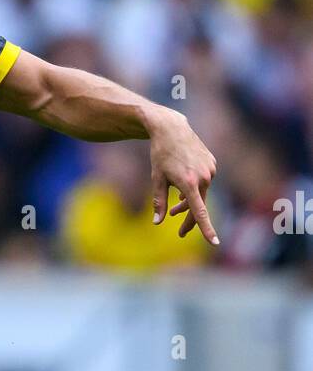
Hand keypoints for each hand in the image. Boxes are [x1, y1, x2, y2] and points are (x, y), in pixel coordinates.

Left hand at [149, 109, 218, 245]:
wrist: (172, 128)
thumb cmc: (161, 154)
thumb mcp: (156, 179)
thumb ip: (158, 202)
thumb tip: (157, 222)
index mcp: (189, 183)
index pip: (199, 212)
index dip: (206, 229)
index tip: (214, 242)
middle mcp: (204, 177)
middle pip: (199, 206)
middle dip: (189, 220)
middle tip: (180, 233)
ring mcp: (210, 169)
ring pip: (201, 194)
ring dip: (189, 204)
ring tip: (174, 209)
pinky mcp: (212, 163)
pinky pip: (204, 183)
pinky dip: (194, 190)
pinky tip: (183, 191)